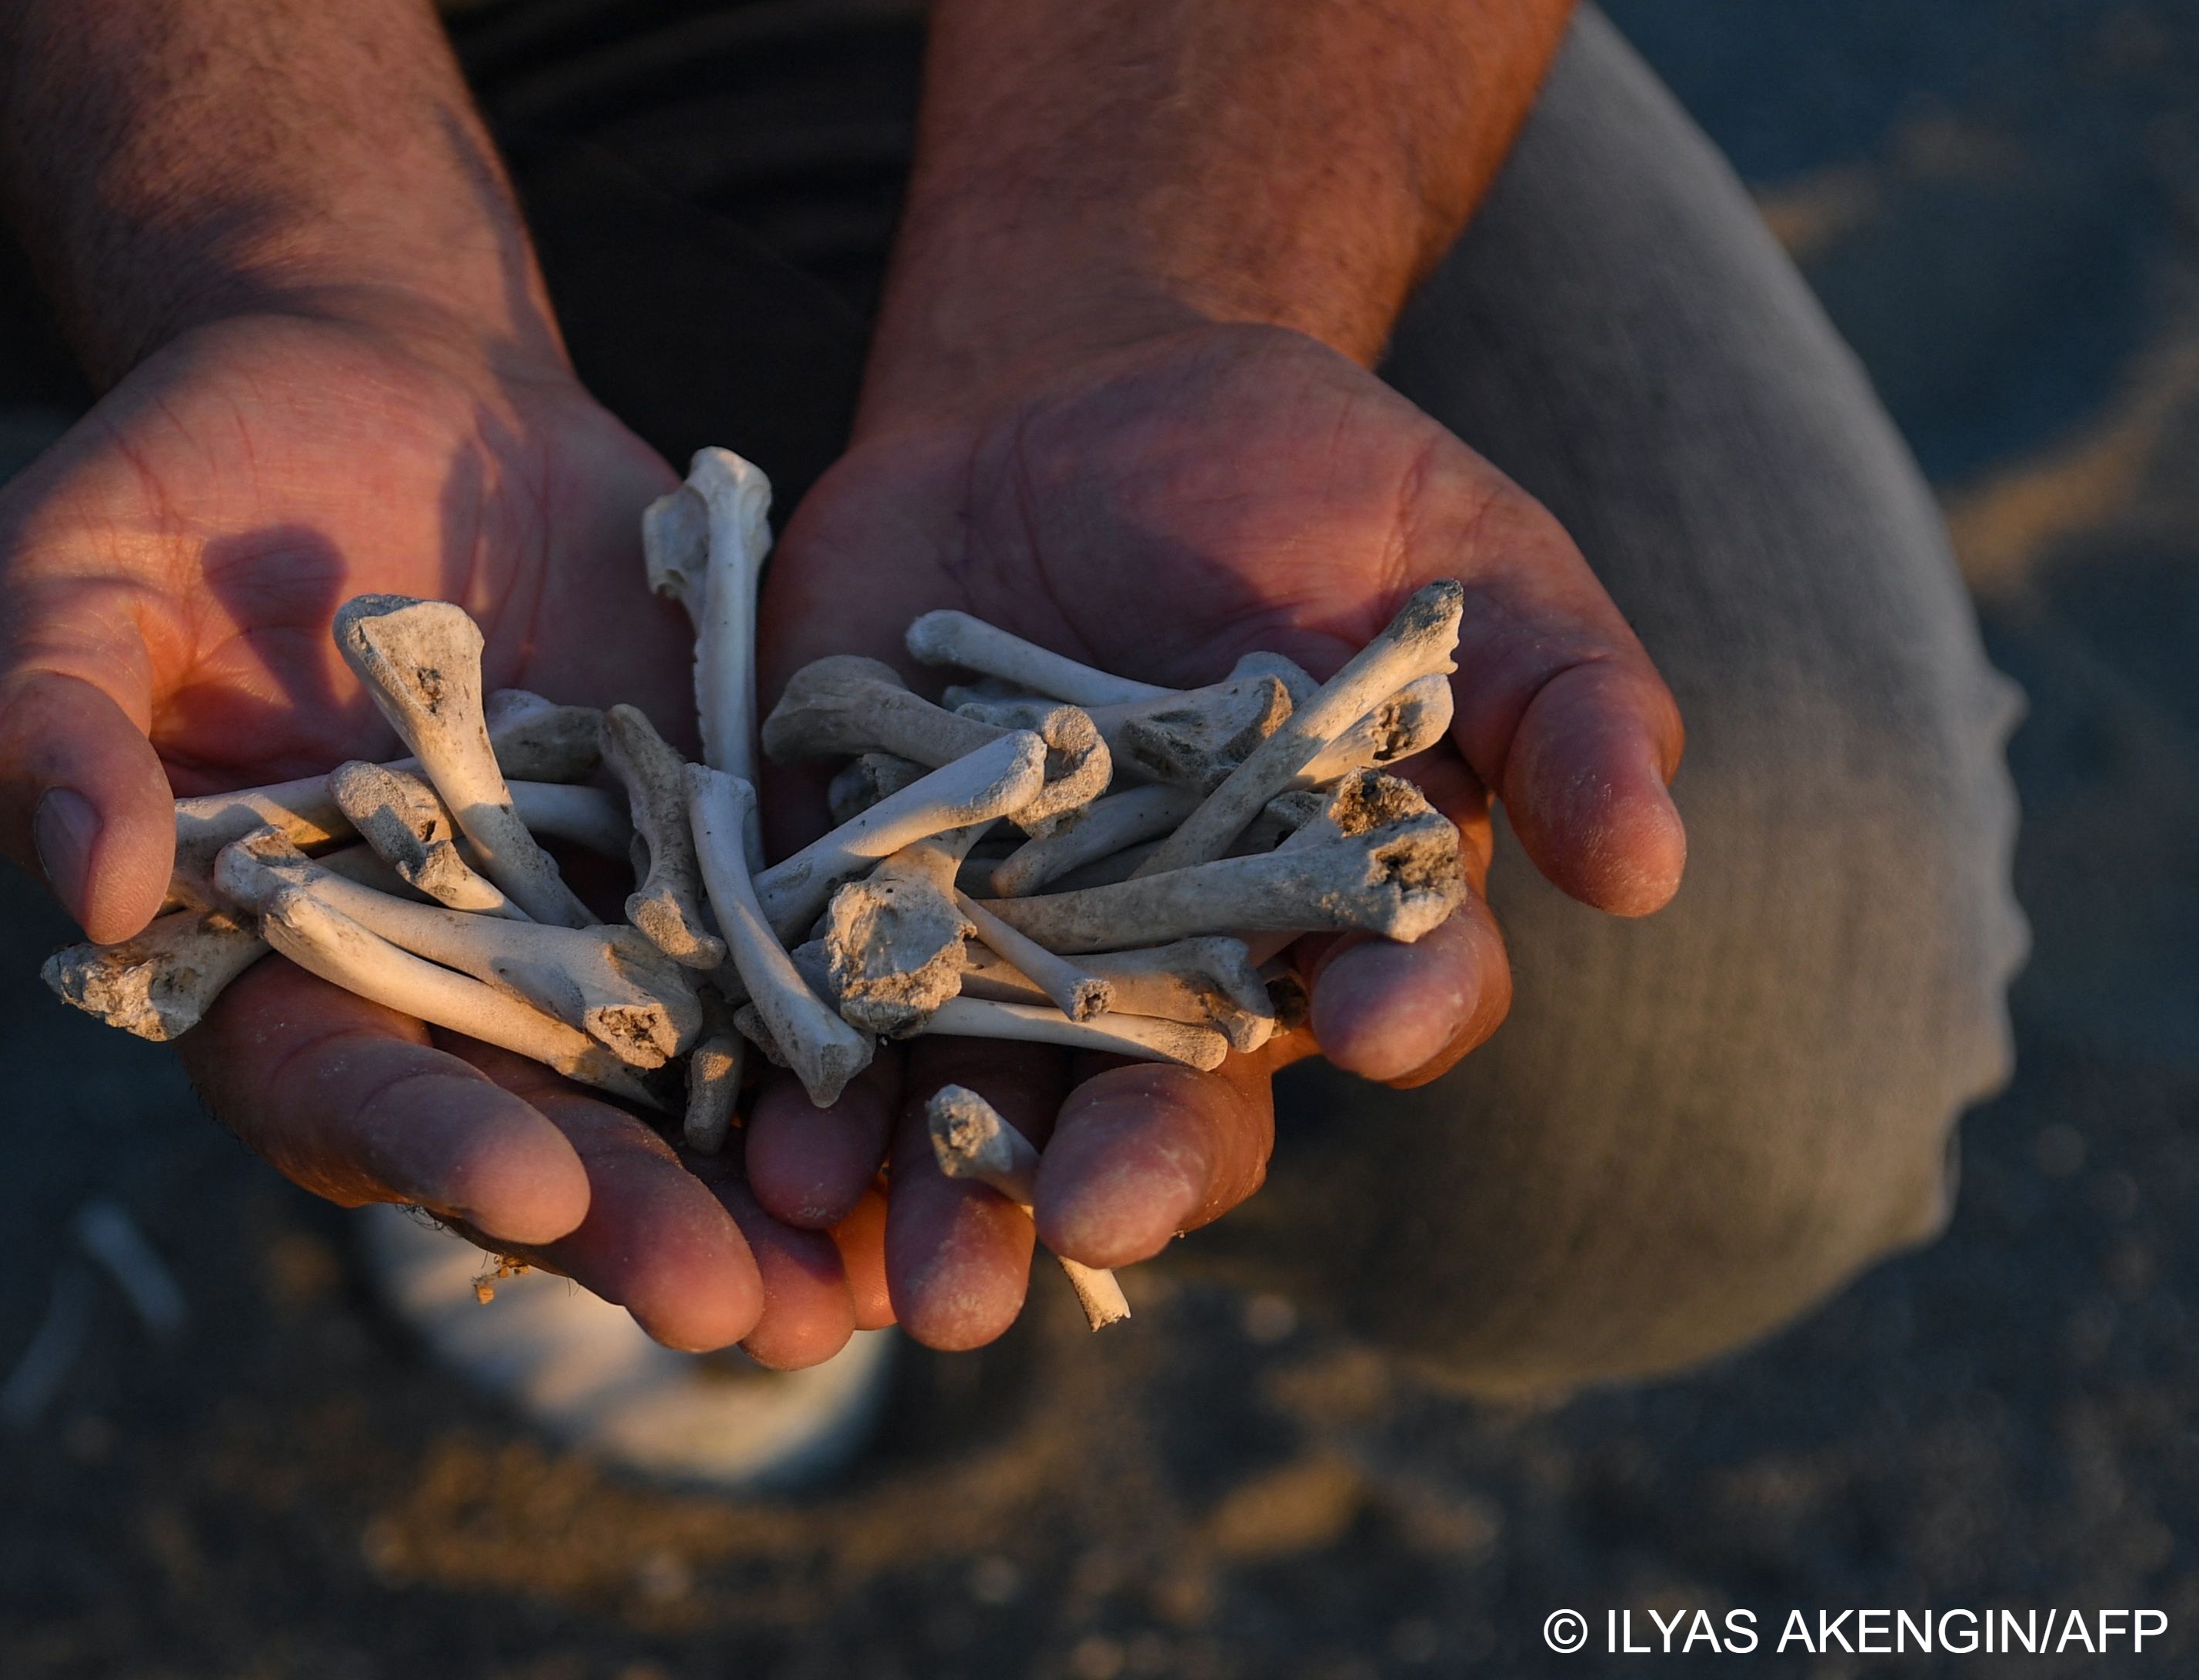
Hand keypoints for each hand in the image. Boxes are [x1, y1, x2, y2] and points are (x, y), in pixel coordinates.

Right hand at [0, 303, 859, 1359]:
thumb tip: (96, 887)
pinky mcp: (710, 852)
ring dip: (769, 1200)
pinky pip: (792, 967)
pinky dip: (861, 1052)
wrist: (388, 375)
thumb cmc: (194, 474)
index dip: (427, 1142)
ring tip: (871, 1289)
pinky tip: (951, 1124)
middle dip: (635, 1227)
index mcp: (268, 958)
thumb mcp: (72, 567)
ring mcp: (585, 927)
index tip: (532, 1185)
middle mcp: (433, 980)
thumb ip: (41, 721)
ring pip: (680, 1096)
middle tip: (740, 1311)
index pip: (336, 1082)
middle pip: (534, 1134)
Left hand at [744, 321, 1685, 1346]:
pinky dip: (797, 1094)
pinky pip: (826, 1020)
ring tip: (914, 1279)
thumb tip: (1655, 861)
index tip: (1380, 1023)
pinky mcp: (858, 904)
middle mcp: (1174, 970)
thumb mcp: (1454, 551)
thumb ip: (1558, 695)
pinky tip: (769, 1154)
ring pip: (986, 1108)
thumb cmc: (1298, 479)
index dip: (1396, 1007)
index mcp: (1338, 909)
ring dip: (947, 1200)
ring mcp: (1006, 949)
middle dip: (1129, 1174)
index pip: (1393, 987)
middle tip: (1093, 1226)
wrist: (1064, 404)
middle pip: (1168, 1106)